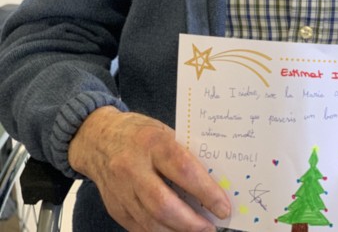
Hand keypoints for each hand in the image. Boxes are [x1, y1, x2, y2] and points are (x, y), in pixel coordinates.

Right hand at [68, 106, 229, 231]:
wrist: (98, 138)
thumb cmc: (139, 133)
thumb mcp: (163, 132)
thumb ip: (183, 154)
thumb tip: (212, 182)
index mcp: (152, 143)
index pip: (184, 170)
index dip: (207, 192)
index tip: (224, 207)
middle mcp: (133, 168)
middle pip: (164, 205)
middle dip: (192, 223)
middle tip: (210, 227)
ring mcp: (121, 191)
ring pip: (152, 222)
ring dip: (178, 231)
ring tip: (197, 230)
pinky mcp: (115, 208)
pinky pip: (140, 228)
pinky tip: (175, 230)